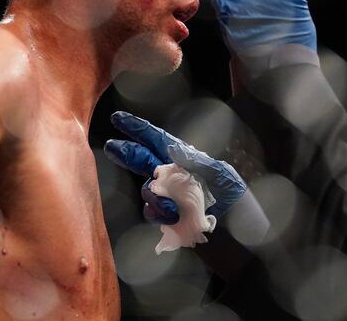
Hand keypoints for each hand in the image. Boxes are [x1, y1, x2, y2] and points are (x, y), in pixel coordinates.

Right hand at [103, 111, 246, 224]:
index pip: (157, 139)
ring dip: (154, 197)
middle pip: (141, 159)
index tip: (118, 119)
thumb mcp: (219, 172)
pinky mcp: (166, 214)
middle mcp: (172, 172)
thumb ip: (194, 160)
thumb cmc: (230, 194)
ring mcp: (167, 193)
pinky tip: (172, 216)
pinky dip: (159, 213)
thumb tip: (173, 148)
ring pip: (147, 190)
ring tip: (172, 207)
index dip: (137, 128)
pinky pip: (152, 211)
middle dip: (126, 153)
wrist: (235, 227)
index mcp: (184, 157)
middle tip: (111, 147)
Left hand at [212, 0, 316, 60]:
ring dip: (233, 8)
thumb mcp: (290, 22)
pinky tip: (240, 31)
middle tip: (255, 23)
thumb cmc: (286, 55)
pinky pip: (223, 2)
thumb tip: (250, 1)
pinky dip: (227, 16)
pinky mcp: (236, 1)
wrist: (282, 72)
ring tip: (250, 30)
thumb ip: (274, 2)